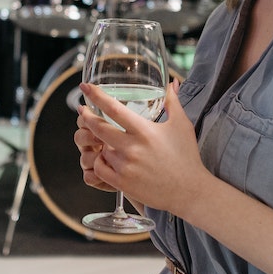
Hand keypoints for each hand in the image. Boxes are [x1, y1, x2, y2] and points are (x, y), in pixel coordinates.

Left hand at [77, 79, 205, 216]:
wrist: (190, 191)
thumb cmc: (186, 156)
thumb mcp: (182, 125)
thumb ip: (173, 101)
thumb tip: (172, 82)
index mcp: (144, 131)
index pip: (114, 109)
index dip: (96, 95)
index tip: (85, 87)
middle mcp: (132, 148)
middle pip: (98, 128)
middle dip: (86, 116)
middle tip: (82, 110)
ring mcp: (126, 167)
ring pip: (99, 149)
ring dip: (99, 143)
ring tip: (105, 141)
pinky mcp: (123, 184)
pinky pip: (99, 169)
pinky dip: (99, 162)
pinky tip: (105, 158)